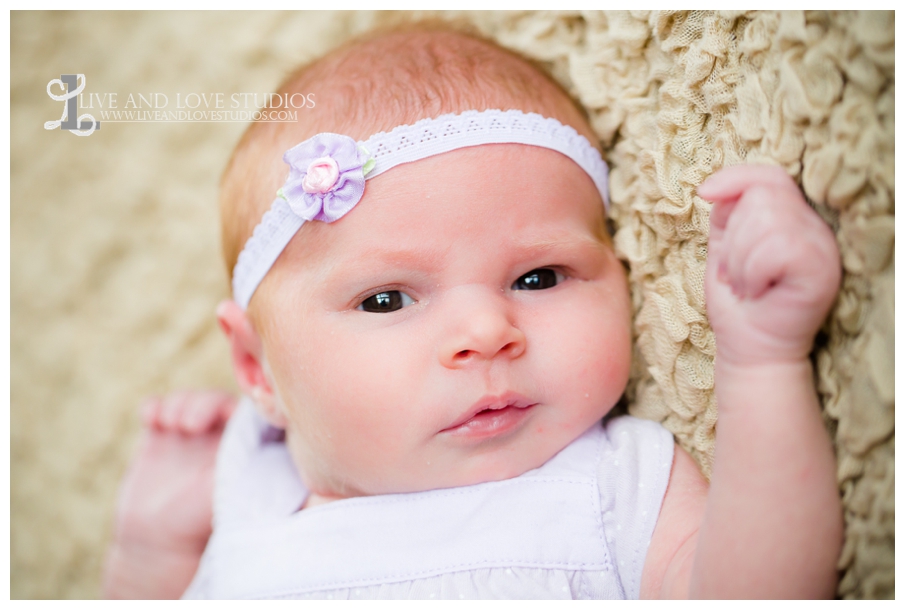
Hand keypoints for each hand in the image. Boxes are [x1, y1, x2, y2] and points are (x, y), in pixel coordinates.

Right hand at [103, 390, 236, 598]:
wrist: (157, 542)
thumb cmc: (200, 523)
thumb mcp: (230, 493)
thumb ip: (250, 470)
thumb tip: (283, 466)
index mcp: (241, 449)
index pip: (247, 411)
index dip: (235, 405)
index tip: (223, 416)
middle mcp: (216, 439)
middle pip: (215, 401)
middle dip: (201, 404)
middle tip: (188, 425)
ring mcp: (186, 437)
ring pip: (187, 400)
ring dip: (178, 403)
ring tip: (169, 424)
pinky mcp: (158, 439)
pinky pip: (157, 408)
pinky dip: (154, 407)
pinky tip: (150, 420)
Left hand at [699, 166, 840, 366]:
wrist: (750, 349)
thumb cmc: (737, 302)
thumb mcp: (723, 249)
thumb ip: (725, 215)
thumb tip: (714, 188)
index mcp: (791, 218)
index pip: (769, 176)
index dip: (734, 178)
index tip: (703, 194)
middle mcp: (813, 227)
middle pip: (762, 196)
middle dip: (732, 238)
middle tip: (734, 274)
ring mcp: (822, 246)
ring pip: (766, 219)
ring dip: (740, 259)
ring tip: (745, 285)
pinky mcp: (823, 269)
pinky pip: (777, 247)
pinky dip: (753, 272)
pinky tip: (756, 292)